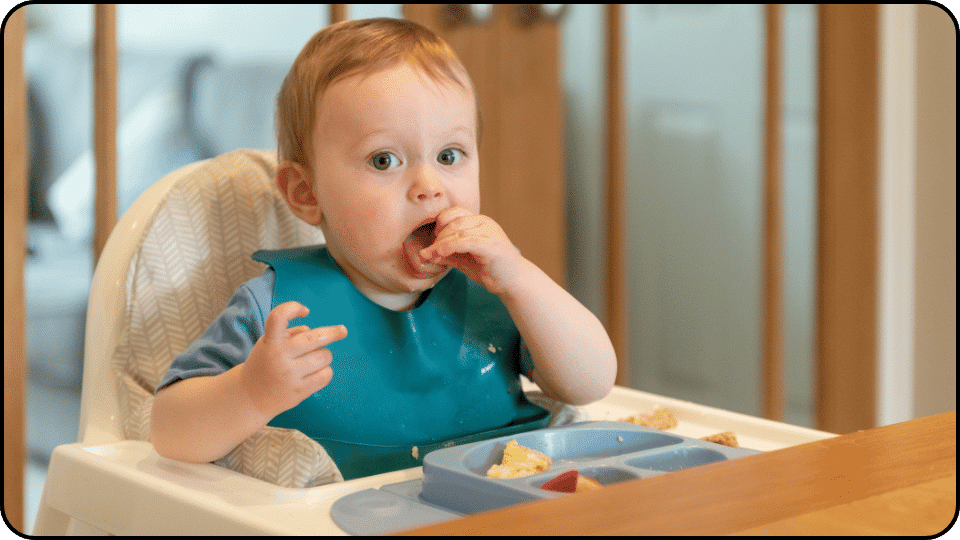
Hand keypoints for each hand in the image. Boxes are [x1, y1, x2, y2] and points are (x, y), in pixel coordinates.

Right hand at [240, 301, 346, 417]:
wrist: (250, 397)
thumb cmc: (266, 363)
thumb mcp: (269, 343)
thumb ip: (291, 334)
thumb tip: (322, 332)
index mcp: (270, 341)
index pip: (279, 316)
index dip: (293, 308)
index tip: (305, 310)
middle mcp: (279, 356)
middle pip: (314, 338)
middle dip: (332, 333)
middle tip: (342, 330)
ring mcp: (290, 374)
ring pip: (324, 355)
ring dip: (324, 355)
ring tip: (312, 359)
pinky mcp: (299, 390)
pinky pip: (326, 375)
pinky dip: (325, 371)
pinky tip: (315, 372)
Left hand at [420, 206, 523, 293]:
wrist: (514, 281)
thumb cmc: (491, 269)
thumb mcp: (464, 260)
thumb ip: (447, 254)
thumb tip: (426, 253)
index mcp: (479, 222)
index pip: (456, 212)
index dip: (441, 222)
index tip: (434, 238)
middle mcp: (485, 222)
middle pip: (454, 221)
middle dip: (438, 237)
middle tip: (429, 251)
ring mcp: (489, 232)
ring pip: (458, 231)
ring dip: (441, 243)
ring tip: (431, 255)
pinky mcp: (491, 245)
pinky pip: (466, 241)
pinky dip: (450, 246)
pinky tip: (441, 254)